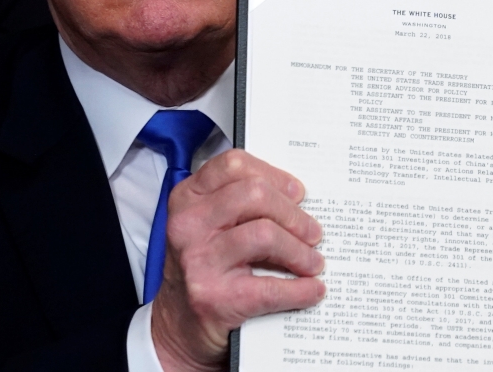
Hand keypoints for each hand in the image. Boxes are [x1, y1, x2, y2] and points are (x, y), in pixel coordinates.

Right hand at [149, 149, 324, 370]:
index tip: (297, 192)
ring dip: (301, 251)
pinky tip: (312, 290)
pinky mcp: (213, 297)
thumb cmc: (204, 267)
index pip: (234, 165)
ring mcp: (197, 260)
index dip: (274, 176)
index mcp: (188, 198)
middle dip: (294, 215)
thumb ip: (242, 205)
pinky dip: (300, 289)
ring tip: (314, 262)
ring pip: (266, 234)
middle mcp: (188, 224)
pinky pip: (271, 287)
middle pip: (256, 195)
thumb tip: (301, 200)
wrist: (178, 327)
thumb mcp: (210, 225)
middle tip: (313, 232)